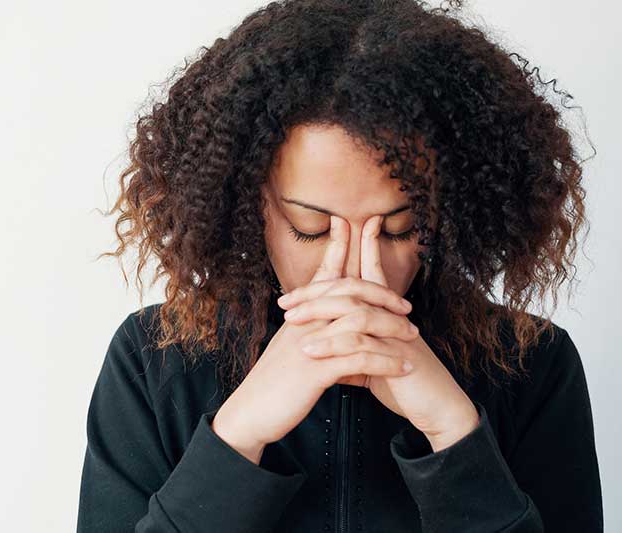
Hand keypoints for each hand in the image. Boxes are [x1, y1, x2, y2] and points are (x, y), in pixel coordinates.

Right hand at [211, 216, 414, 463]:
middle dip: (381, 294)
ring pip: (359, 324)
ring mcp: (310, 343)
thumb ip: (312, 336)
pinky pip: (360, 359)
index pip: (322, 276)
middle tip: (406, 304)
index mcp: (299, 316)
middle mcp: (304, 322)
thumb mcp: (291, 352)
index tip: (347, 224)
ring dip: (391, 329)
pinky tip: (403, 367)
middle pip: (348, 293)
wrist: (250, 412)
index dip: (335, 249)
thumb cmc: (272, 385)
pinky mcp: (315, 370)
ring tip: (413, 337)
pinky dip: (386, 361)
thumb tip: (331, 331)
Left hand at [278, 214, 479, 452]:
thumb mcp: (371, 364)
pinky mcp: (397, 354)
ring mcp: (396, 332)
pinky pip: (359, 343)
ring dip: (318, 313)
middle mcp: (393, 316)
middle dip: (317, 289)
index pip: (371, 273)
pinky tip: (309, 350)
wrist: (437, 408)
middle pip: (353, 288)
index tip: (341, 224)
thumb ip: (349, 351)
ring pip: (353, 310)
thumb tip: (323, 348)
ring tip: (290, 321)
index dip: (363, 247)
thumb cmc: (405, 385)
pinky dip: (331, 344)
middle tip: (285, 299)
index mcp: (387, 314)